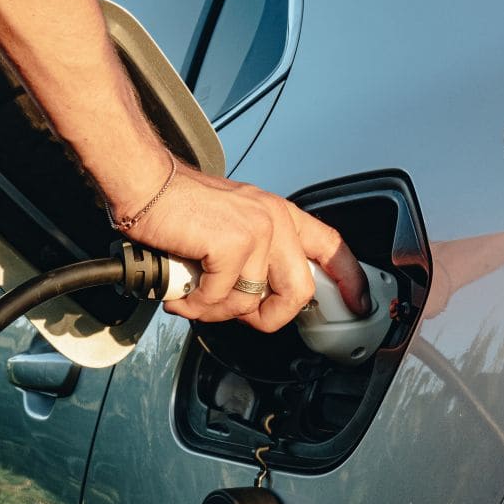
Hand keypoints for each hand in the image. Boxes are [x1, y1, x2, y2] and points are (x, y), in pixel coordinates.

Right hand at [124, 159, 369, 331]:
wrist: (146, 185)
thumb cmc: (179, 209)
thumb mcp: (232, 227)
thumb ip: (255, 259)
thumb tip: (260, 303)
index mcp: (279, 215)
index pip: (331, 246)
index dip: (349, 280)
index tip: (358, 304)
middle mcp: (275, 220)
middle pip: (300, 292)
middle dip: (268, 318)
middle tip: (236, 315)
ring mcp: (257, 231)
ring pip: (251, 302)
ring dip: (215, 310)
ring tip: (192, 295)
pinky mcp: (233, 243)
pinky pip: (222, 299)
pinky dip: (196, 304)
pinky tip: (181, 292)